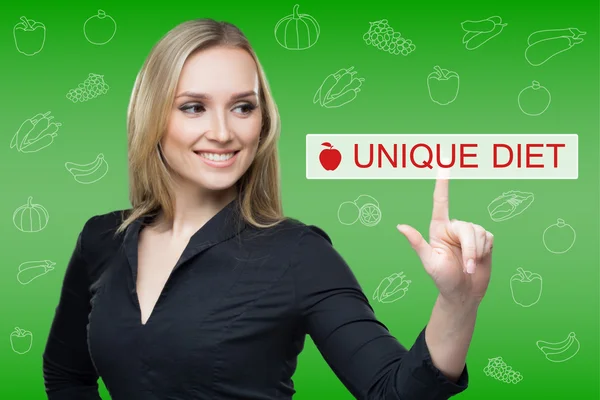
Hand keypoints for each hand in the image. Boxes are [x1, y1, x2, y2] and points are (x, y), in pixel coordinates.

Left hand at [396, 170, 492, 305]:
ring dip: (477, 253)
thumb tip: (400, 227)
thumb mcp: (429, 262)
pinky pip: (489, 238)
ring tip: (469, 266)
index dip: (442, 185)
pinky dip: (485, 252)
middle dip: (470, 249)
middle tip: (466, 267)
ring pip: (479, 233)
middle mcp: (454, 227)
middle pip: (467, 227)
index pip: (441, 202)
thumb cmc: (442, 279)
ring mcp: (470, 233)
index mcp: (438, 228)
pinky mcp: (484, 240)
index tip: (443, 166)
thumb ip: (418, 243)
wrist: (463, 294)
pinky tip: (479, 260)